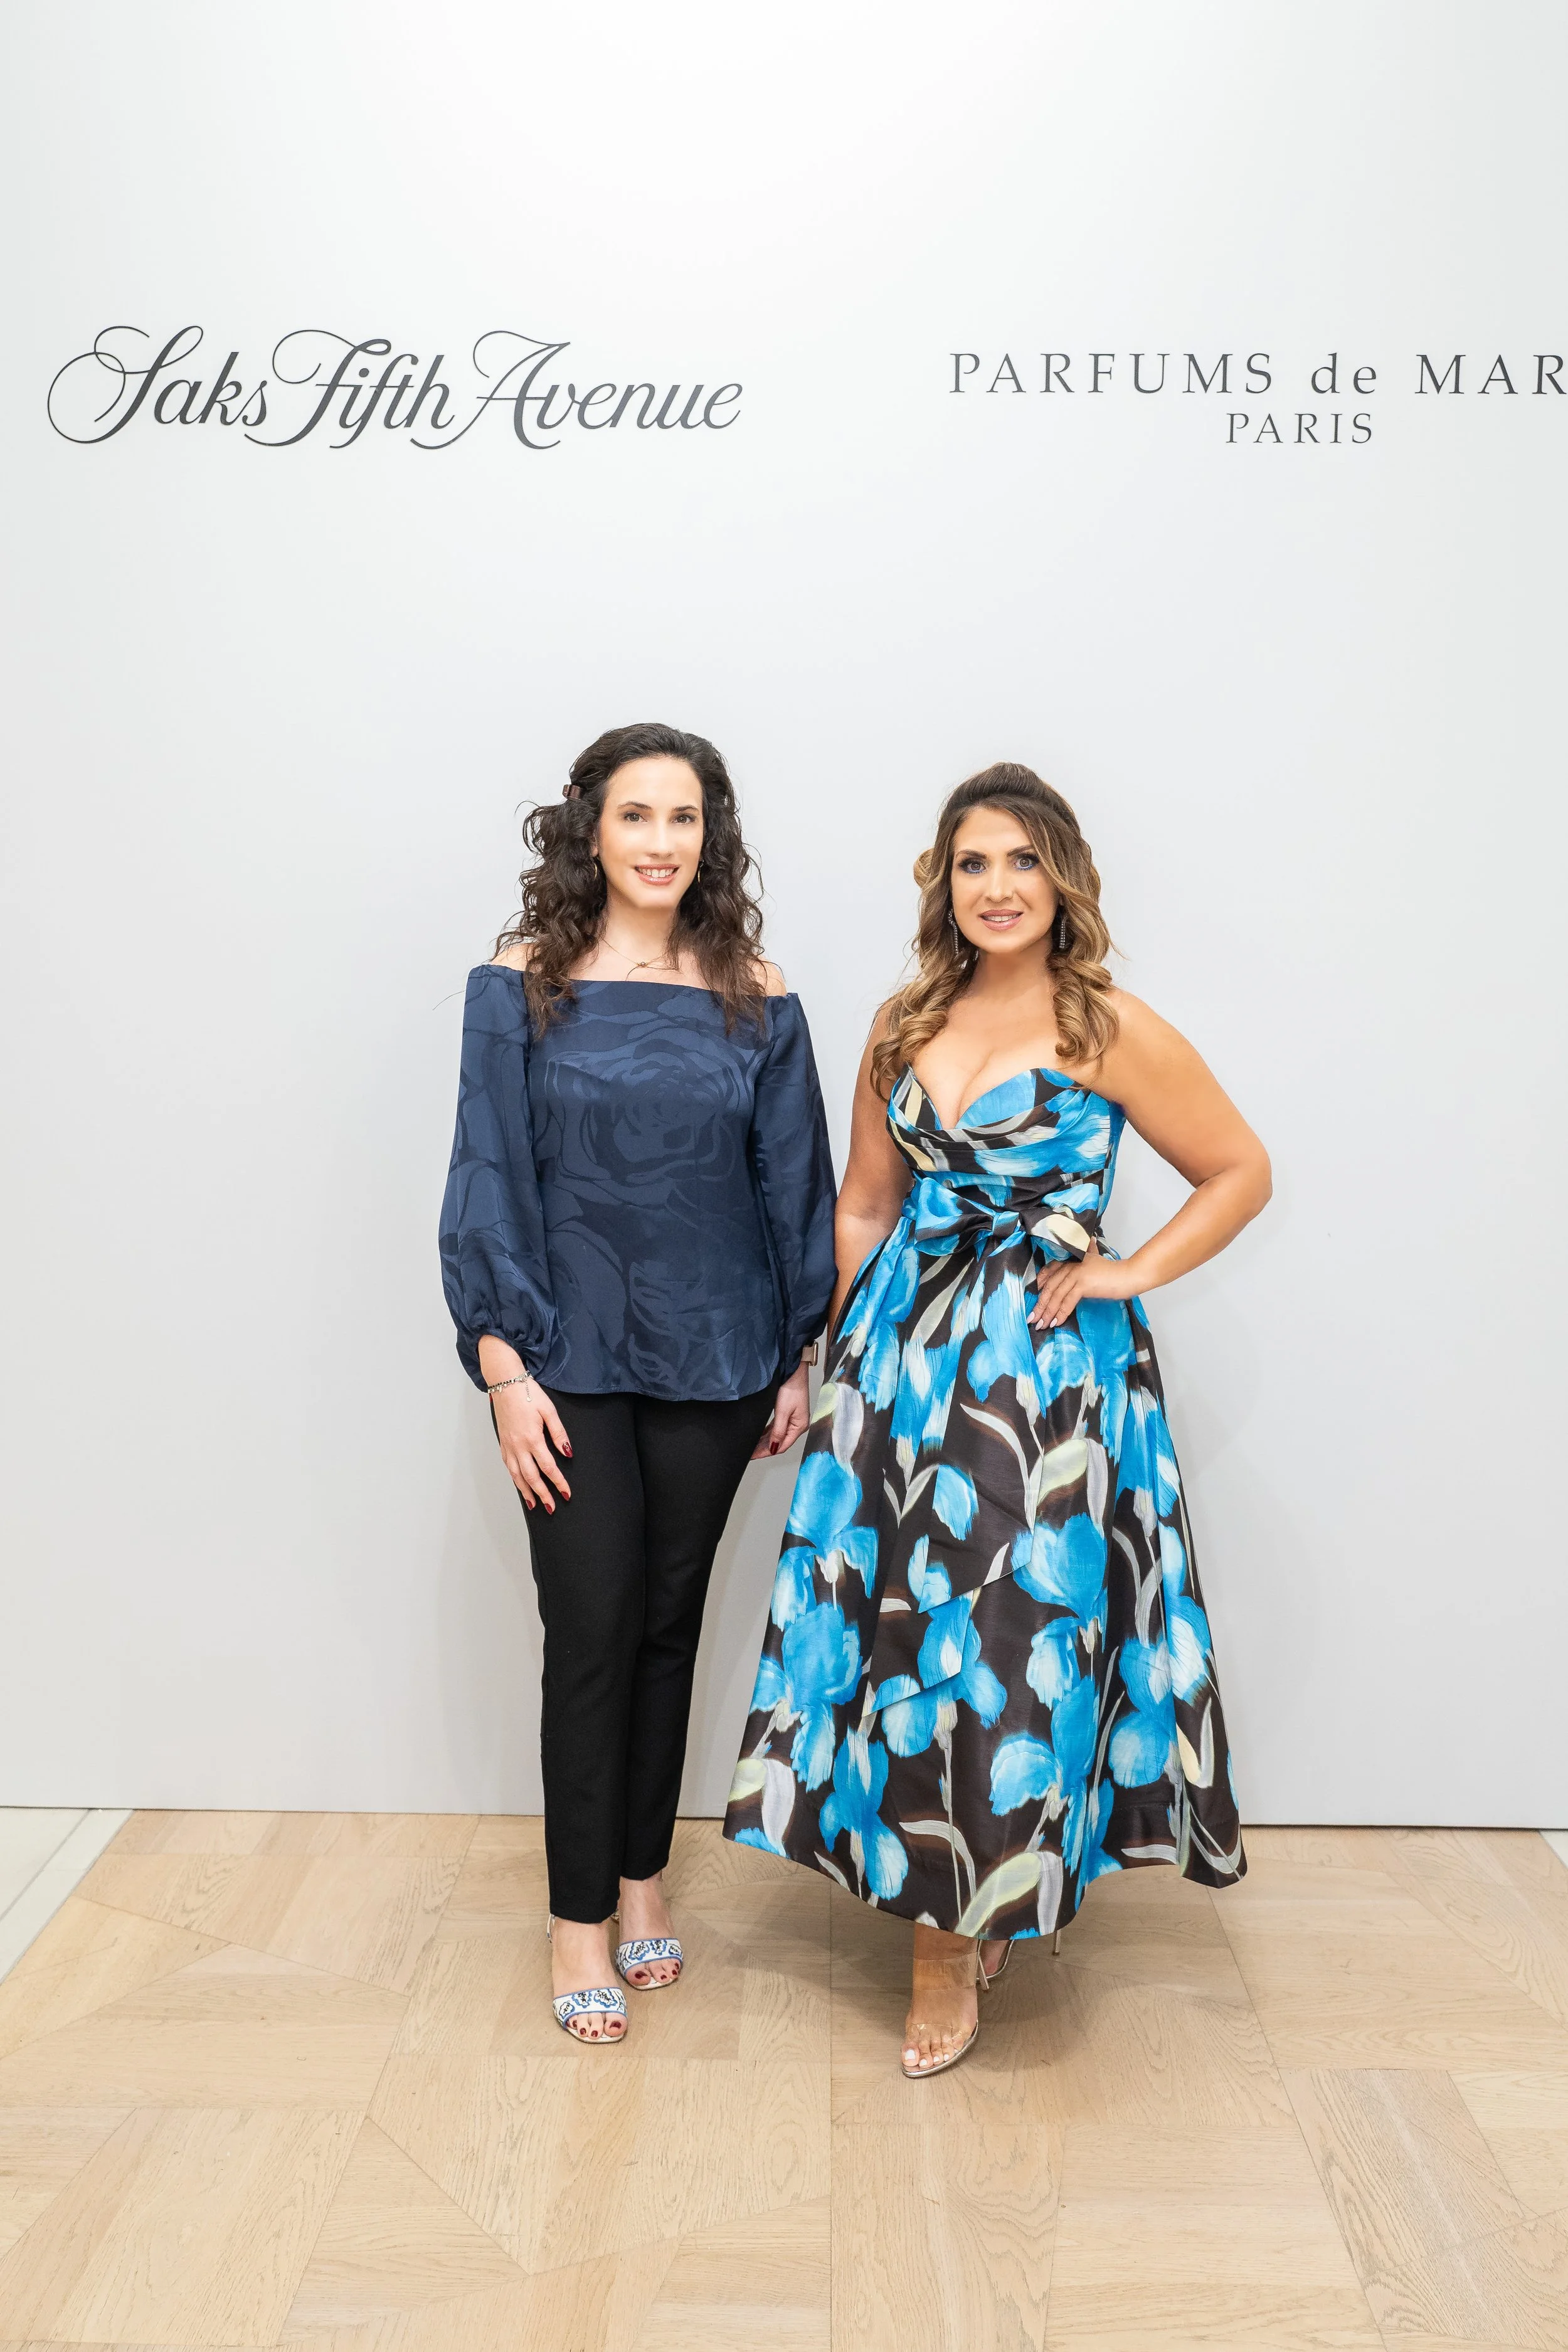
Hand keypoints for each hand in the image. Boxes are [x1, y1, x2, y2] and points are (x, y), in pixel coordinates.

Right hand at [491, 1376, 571, 1511]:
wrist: (505, 1383)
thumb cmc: (528, 1394)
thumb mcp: (549, 1411)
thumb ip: (559, 1433)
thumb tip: (568, 1453)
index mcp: (532, 1438)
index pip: (548, 1467)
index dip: (558, 1482)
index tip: (566, 1493)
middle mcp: (518, 1446)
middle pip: (532, 1477)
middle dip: (542, 1494)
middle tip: (552, 1507)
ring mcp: (508, 1446)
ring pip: (517, 1475)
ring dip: (526, 1492)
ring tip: (534, 1504)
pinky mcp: (503, 1443)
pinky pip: (509, 1467)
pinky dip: (515, 1479)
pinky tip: (520, 1485)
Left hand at [752, 1362, 811, 1457]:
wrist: (793, 1371)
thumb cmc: (792, 1388)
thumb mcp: (783, 1411)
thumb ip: (778, 1431)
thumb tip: (773, 1447)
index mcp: (799, 1426)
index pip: (782, 1446)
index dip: (767, 1452)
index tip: (755, 1455)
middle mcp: (797, 1425)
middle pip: (779, 1442)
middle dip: (765, 1448)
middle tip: (751, 1453)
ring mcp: (793, 1419)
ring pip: (777, 1435)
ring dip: (765, 1441)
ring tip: (753, 1446)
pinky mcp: (788, 1413)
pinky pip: (777, 1428)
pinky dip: (768, 1433)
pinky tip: (760, 1436)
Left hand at [1029, 1241, 1141, 1329]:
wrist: (1129, 1275)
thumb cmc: (1113, 1272)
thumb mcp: (1095, 1261)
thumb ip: (1089, 1254)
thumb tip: (1090, 1243)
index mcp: (1071, 1261)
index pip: (1049, 1272)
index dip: (1039, 1287)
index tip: (1032, 1300)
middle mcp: (1071, 1265)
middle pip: (1050, 1287)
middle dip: (1039, 1305)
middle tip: (1032, 1319)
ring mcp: (1077, 1274)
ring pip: (1056, 1296)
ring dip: (1047, 1313)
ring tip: (1041, 1325)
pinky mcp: (1084, 1284)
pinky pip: (1068, 1301)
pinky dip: (1061, 1313)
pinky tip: (1056, 1323)